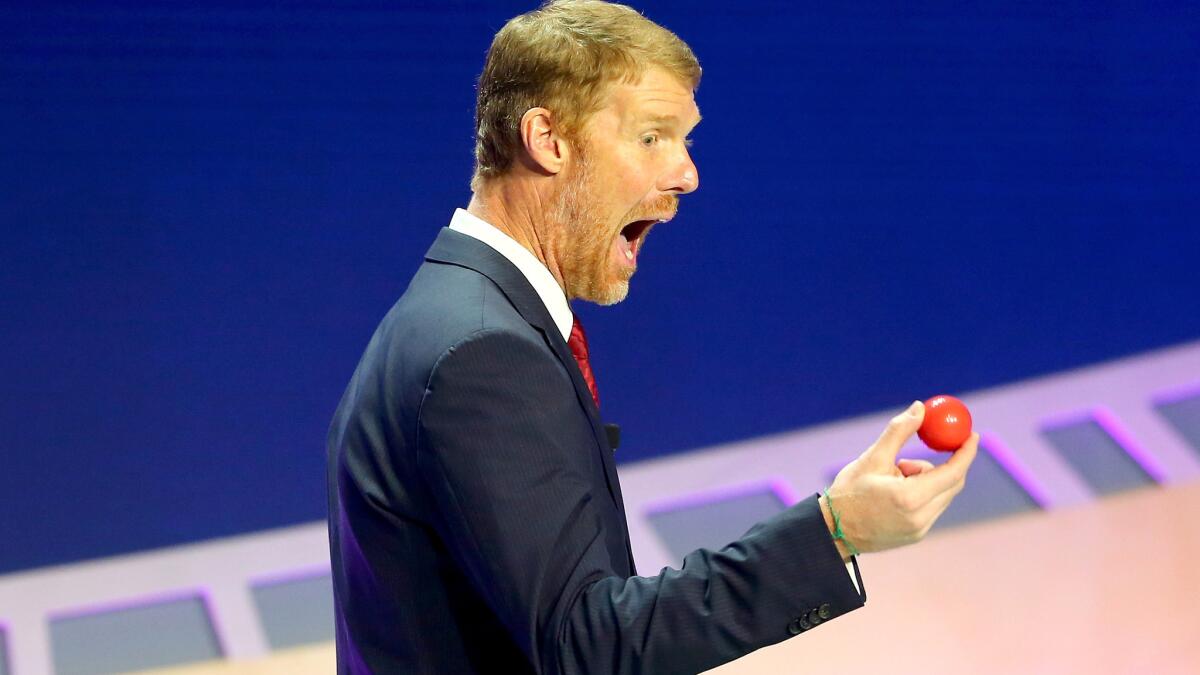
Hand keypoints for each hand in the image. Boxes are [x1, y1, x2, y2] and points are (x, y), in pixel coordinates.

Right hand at [820, 400, 977, 558]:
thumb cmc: (849, 491)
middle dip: (946, 462)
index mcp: (909, 498)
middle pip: (952, 484)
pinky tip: (896, 490)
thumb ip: (899, 431)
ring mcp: (920, 530)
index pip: (952, 472)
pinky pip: (932, 507)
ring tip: (897, 473)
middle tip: (940, 444)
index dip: (966, 452)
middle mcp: (920, 518)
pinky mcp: (916, 535)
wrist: (832, 530)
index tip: (972, 434)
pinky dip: (923, 492)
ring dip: (928, 477)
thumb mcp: (873, 457)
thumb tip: (920, 408)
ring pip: (942, 495)